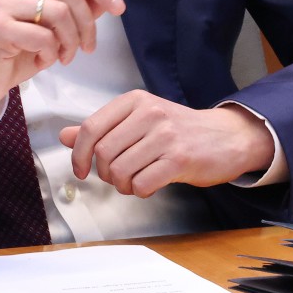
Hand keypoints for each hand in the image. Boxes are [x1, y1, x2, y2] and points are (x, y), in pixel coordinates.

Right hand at [0, 0, 125, 122]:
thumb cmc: (19, 52)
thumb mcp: (55, 30)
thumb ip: (78, 10)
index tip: (119, 9)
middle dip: (87, 24)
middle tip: (86, 48)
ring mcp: (4, 5)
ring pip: (59, 12)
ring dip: (71, 41)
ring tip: (65, 57)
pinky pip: (43, 36)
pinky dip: (51, 53)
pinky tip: (43, 60)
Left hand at [58, 92, 278, 196]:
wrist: (228, 136)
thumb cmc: (178, 130)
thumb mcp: (138, 120)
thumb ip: (102, 128)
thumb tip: (64, 136)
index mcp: (134, 101)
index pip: (91, 128)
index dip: (79, 153)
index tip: (80, 170)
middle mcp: (149, 114)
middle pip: (104, 153)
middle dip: (105, 173)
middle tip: (116, 178)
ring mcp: (166, 135)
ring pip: (121, 171)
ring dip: (122, 185)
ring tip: (133, 182)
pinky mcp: (180, 159)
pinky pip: (142, 183)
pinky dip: (139, 191)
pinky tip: (148, 185)